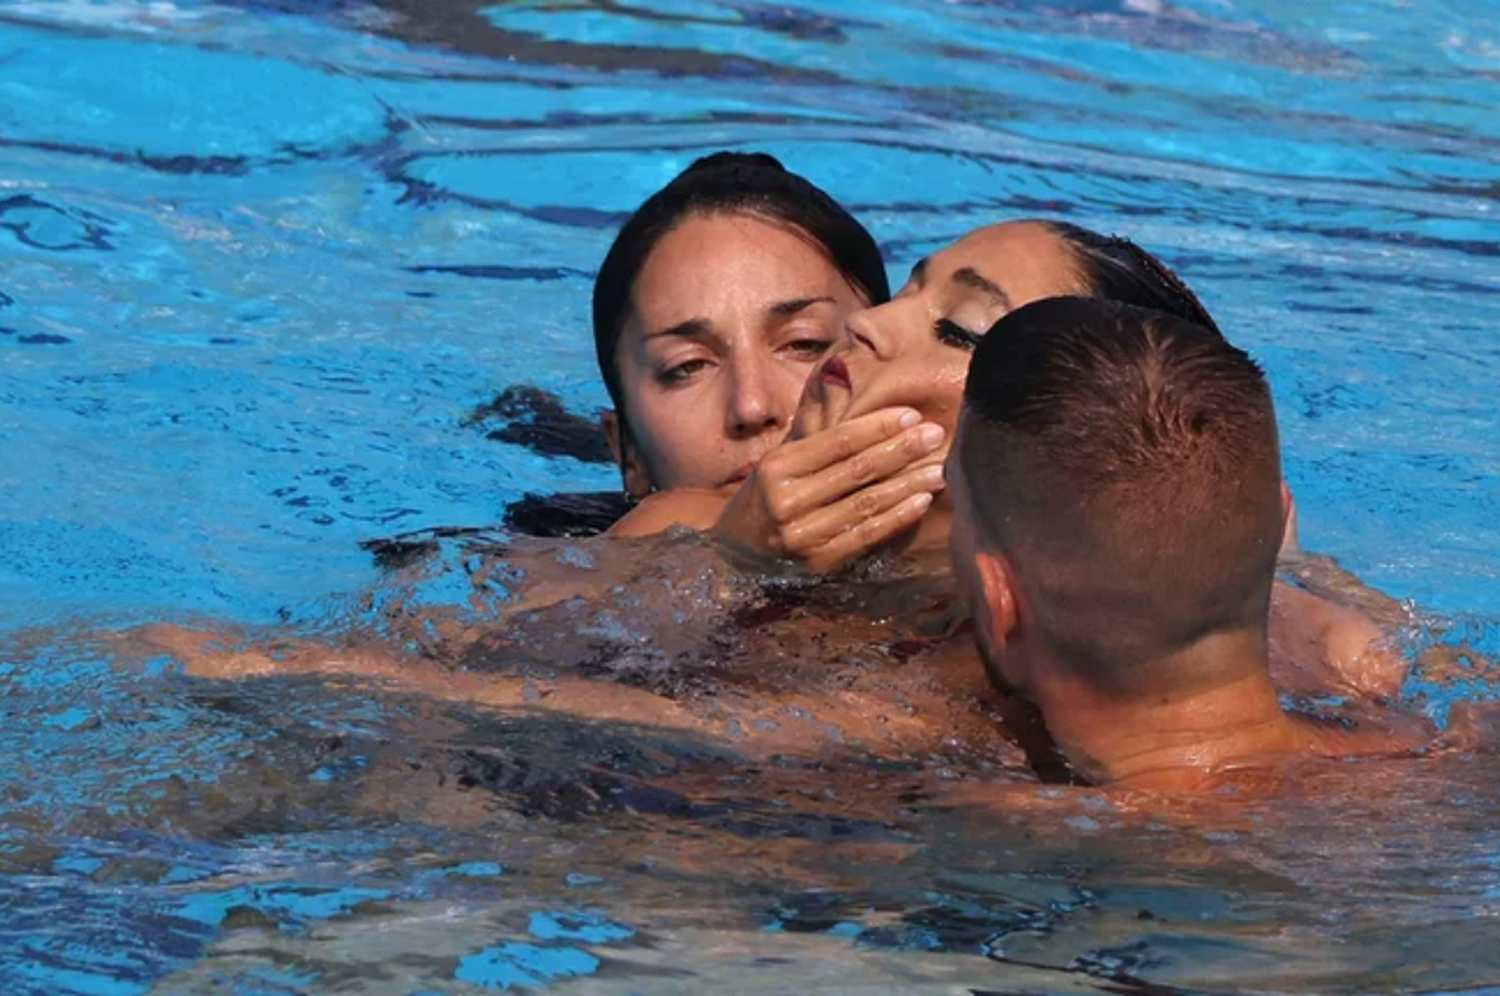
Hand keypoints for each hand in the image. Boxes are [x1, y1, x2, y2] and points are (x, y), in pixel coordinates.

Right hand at [712, 407, 947, 572]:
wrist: (733, 561)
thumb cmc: (762, 501)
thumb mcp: (776, 464)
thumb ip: (811, 435)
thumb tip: (848, 384)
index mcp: (776, 467)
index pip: (837, 441)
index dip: (878, 426)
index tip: (911, 415)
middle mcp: (786, 500)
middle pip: (856, 469)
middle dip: (901, 449)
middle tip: (935, 434)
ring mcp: (802, 535)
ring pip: (866, 503)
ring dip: (908, 483)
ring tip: (938, 468)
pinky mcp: (818, 564)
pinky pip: (866, 535)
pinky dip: (897, 517)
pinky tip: (921, 501)